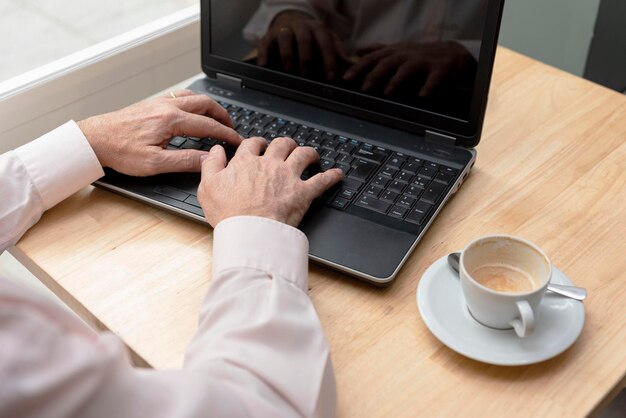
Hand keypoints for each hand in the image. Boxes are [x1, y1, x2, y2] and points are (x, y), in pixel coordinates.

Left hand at [77, 90, 241, 175]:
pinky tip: (193, 111)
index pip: (208, 125)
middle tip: (232, 128)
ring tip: (217, 118)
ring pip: (193, 97)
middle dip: (223, 116)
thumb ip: (184, 160)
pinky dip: (194, 102)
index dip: (226, 134)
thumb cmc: (120, 151)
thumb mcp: (155, 163)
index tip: (237, 141)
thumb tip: (207, 160)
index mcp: (170, 120)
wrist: (94, 139)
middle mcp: (166, 106)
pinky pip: (180, 97)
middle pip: (205, 104)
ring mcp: (159, 102)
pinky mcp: (152, 104)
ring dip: (209, 107)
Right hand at [198, 137, 341, 226]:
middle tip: (287, 147)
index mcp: (246, 162)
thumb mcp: (207, 187)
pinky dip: (331, 176)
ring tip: (311, 155)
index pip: (252, 144)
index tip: (259, 146)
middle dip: (285, 143)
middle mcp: (269, 164)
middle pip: (281, 144)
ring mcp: (288, 176)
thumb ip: (211, 165)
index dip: (256, 143)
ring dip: (309, 152)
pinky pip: (322, 180)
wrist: (250, 231)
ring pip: (303, 154)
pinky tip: (337, 174)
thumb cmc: (229, 214)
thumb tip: (215, 151)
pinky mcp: (303, 192)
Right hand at [258, 10, 348, 79]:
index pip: (325, 42)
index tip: (330, 76)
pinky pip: (265, 43)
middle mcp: (301, 26)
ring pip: (285, 37)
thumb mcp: (326, 39)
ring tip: (289, 69)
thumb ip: (337, 51)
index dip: (328, 60)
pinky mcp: (269, 36)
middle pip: (305, 39)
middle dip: (307, 58)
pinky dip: (264, 54)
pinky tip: (265, 65)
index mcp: (317, 28)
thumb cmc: (311, 36)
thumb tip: (350, 65)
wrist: (290, 21)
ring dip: (287, 54)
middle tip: (307, 75)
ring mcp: (284, 30)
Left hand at [343, 41, 475, 96]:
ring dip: (397, 79)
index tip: (345, 79)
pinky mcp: (440, 69)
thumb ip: (378, 50)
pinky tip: (422, 96)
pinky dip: (428, 87)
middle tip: (363, 88)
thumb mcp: (398, 49)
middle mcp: (407, 55)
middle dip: (374, 74)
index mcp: (395, 52)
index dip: (358, 67)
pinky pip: (434, 78)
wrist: (452, 53)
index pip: (372, 58)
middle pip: (387, 62)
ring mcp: (424, 61)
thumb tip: (357, 50)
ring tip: (388, 91)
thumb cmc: (420, 54)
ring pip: (408, 68)